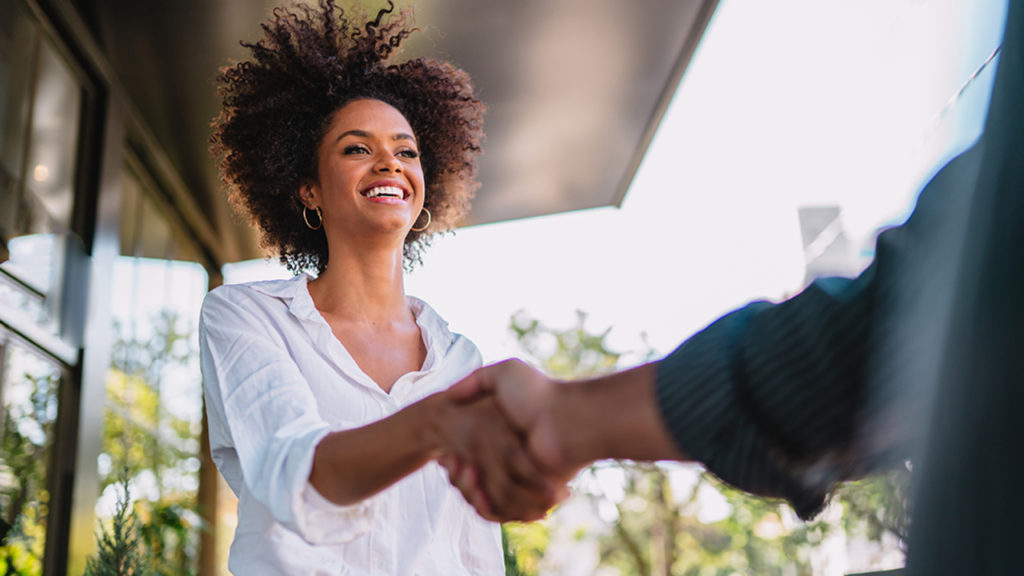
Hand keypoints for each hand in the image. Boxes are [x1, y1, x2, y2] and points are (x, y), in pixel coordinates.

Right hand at [444, 360, 577, 518]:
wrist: (565, 420)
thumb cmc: (537, 395)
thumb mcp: (505, 373)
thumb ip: (477, 379)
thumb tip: (450, 394)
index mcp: (504, 438)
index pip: (469, 458)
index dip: (454, 458)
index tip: (447, 451)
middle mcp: (512, 460)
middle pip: (471, 479)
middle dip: (458, 474)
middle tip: (452, 461)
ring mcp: (520, 480)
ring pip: (482, 497)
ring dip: (468, 489)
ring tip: (467, 472)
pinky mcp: (528, 497)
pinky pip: (497, 511)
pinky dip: (484, 505)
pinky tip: (477, 487)